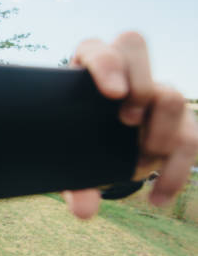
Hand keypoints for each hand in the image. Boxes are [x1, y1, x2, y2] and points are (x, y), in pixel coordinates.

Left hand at [64, 32, 197, 218]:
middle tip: (127, 120)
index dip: (107, 64)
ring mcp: (153, 93)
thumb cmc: (78, 149)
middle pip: (134, 44)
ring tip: (141, 162)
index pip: (96, 48)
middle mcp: (121, 73)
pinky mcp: (178, 122)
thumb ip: (74, 184)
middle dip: (139, 83)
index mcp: (85, 72)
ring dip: (160, 133)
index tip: (112, 93)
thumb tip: (84, 211)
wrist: (102, 156)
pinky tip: (157, 196)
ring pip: (171, 95)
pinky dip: (176, 172)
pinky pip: (193, 138)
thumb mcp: (71, 165)